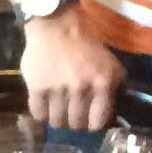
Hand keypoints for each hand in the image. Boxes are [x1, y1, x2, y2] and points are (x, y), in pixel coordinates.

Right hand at [19, 10, 123, 132]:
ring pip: (57, 122)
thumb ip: (114, 89)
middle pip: (76, 124)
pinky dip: (41, 114)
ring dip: (58, 119)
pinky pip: (38, 114)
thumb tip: (111, 115)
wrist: (56, 27)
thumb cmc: (86, 46)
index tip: (89, 121)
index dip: (93, 125)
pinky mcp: (36, 88)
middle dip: (75, 122)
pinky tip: (45, 106)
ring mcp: (57, 90)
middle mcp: (80, 89)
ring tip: (57, 110)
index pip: (98, 122)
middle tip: (72, 114)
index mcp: (102, 84)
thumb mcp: (111, 65)